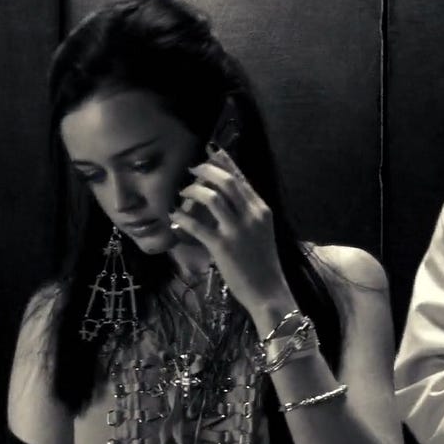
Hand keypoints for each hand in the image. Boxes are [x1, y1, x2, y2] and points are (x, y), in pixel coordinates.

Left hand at [169, 146, 293, 313]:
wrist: (269, 290)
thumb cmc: (263, 263)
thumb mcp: (261, 231)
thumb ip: (248, 213)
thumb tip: (227, 198)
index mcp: (262, 210)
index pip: (242, 178)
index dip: (225, 162)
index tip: (211, 152)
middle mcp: (252, 215)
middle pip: (227, 182)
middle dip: (206, 171)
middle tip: (192, 169)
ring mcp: (237, 231)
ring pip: (212, 198)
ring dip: (193, 191)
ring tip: (183, 191)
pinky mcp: (223, 247)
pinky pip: (197, 226)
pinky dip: (183, 218)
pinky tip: (174, 215)